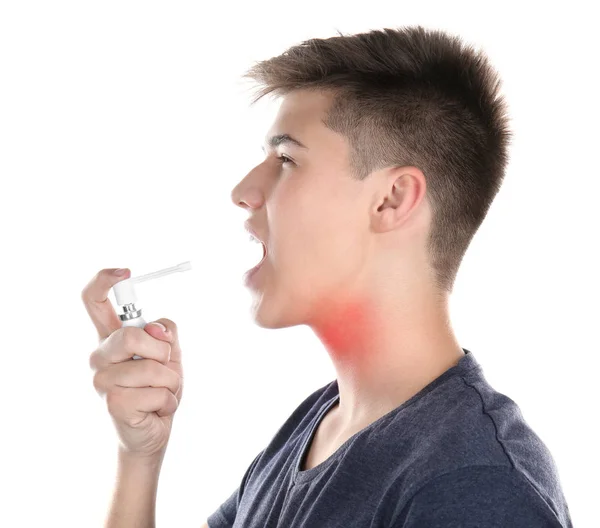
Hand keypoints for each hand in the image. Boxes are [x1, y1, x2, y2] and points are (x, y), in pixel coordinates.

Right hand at [82, 268, 183, 459]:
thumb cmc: (158, 386)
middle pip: (129, 335)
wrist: (154, 429)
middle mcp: (100, 355)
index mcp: (112, 337)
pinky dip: (168, 401)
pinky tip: (156, 409)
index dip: (104, 281)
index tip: (125, 271)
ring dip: (171, 381)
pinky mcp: (112, 403)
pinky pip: (157, 392)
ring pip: (152, 367)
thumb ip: (164, 333)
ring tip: (161, 392)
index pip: (94, 301)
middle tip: (164, 365)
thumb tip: (156, 331)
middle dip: (161, 350)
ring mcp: (102, 380)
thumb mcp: (170, 352)